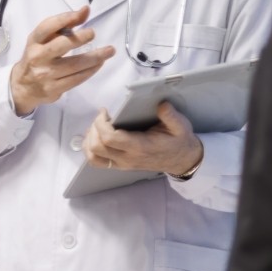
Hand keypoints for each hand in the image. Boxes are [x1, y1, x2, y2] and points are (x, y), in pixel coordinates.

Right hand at [10, 7, 113, 115]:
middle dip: (79, 38)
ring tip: (109, 51)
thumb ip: (65, 24)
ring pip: (74, 65)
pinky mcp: (53, 89)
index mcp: (34, 41)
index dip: (65, 18)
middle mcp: (37, 57)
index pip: (47, 27)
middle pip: (61, 45)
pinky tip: (99, 63)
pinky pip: (76, 79)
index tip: (83, 12)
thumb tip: (85, 10)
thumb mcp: (45, 39)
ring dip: (95, 57)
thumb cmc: (38, 56)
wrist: (22, 86)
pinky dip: (90, 70)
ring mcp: (45, 74)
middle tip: (93, 33)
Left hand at [83, 101, 203, 177]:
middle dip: (94, 128)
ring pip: (93, 156)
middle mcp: (128, 158)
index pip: (109, 139)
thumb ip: (171, 116)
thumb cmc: (179, 141)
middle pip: (96, 147)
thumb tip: (161, 104)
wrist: (182, 160)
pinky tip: (98, 136)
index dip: (101, 123)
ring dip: (90, 139)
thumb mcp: (181, 126)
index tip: (105, 111)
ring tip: (98, 126)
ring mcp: (122, 164)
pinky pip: (97, 161)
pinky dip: (91, 148)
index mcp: (140, 147)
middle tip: (103, 116)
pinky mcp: (120, 165)